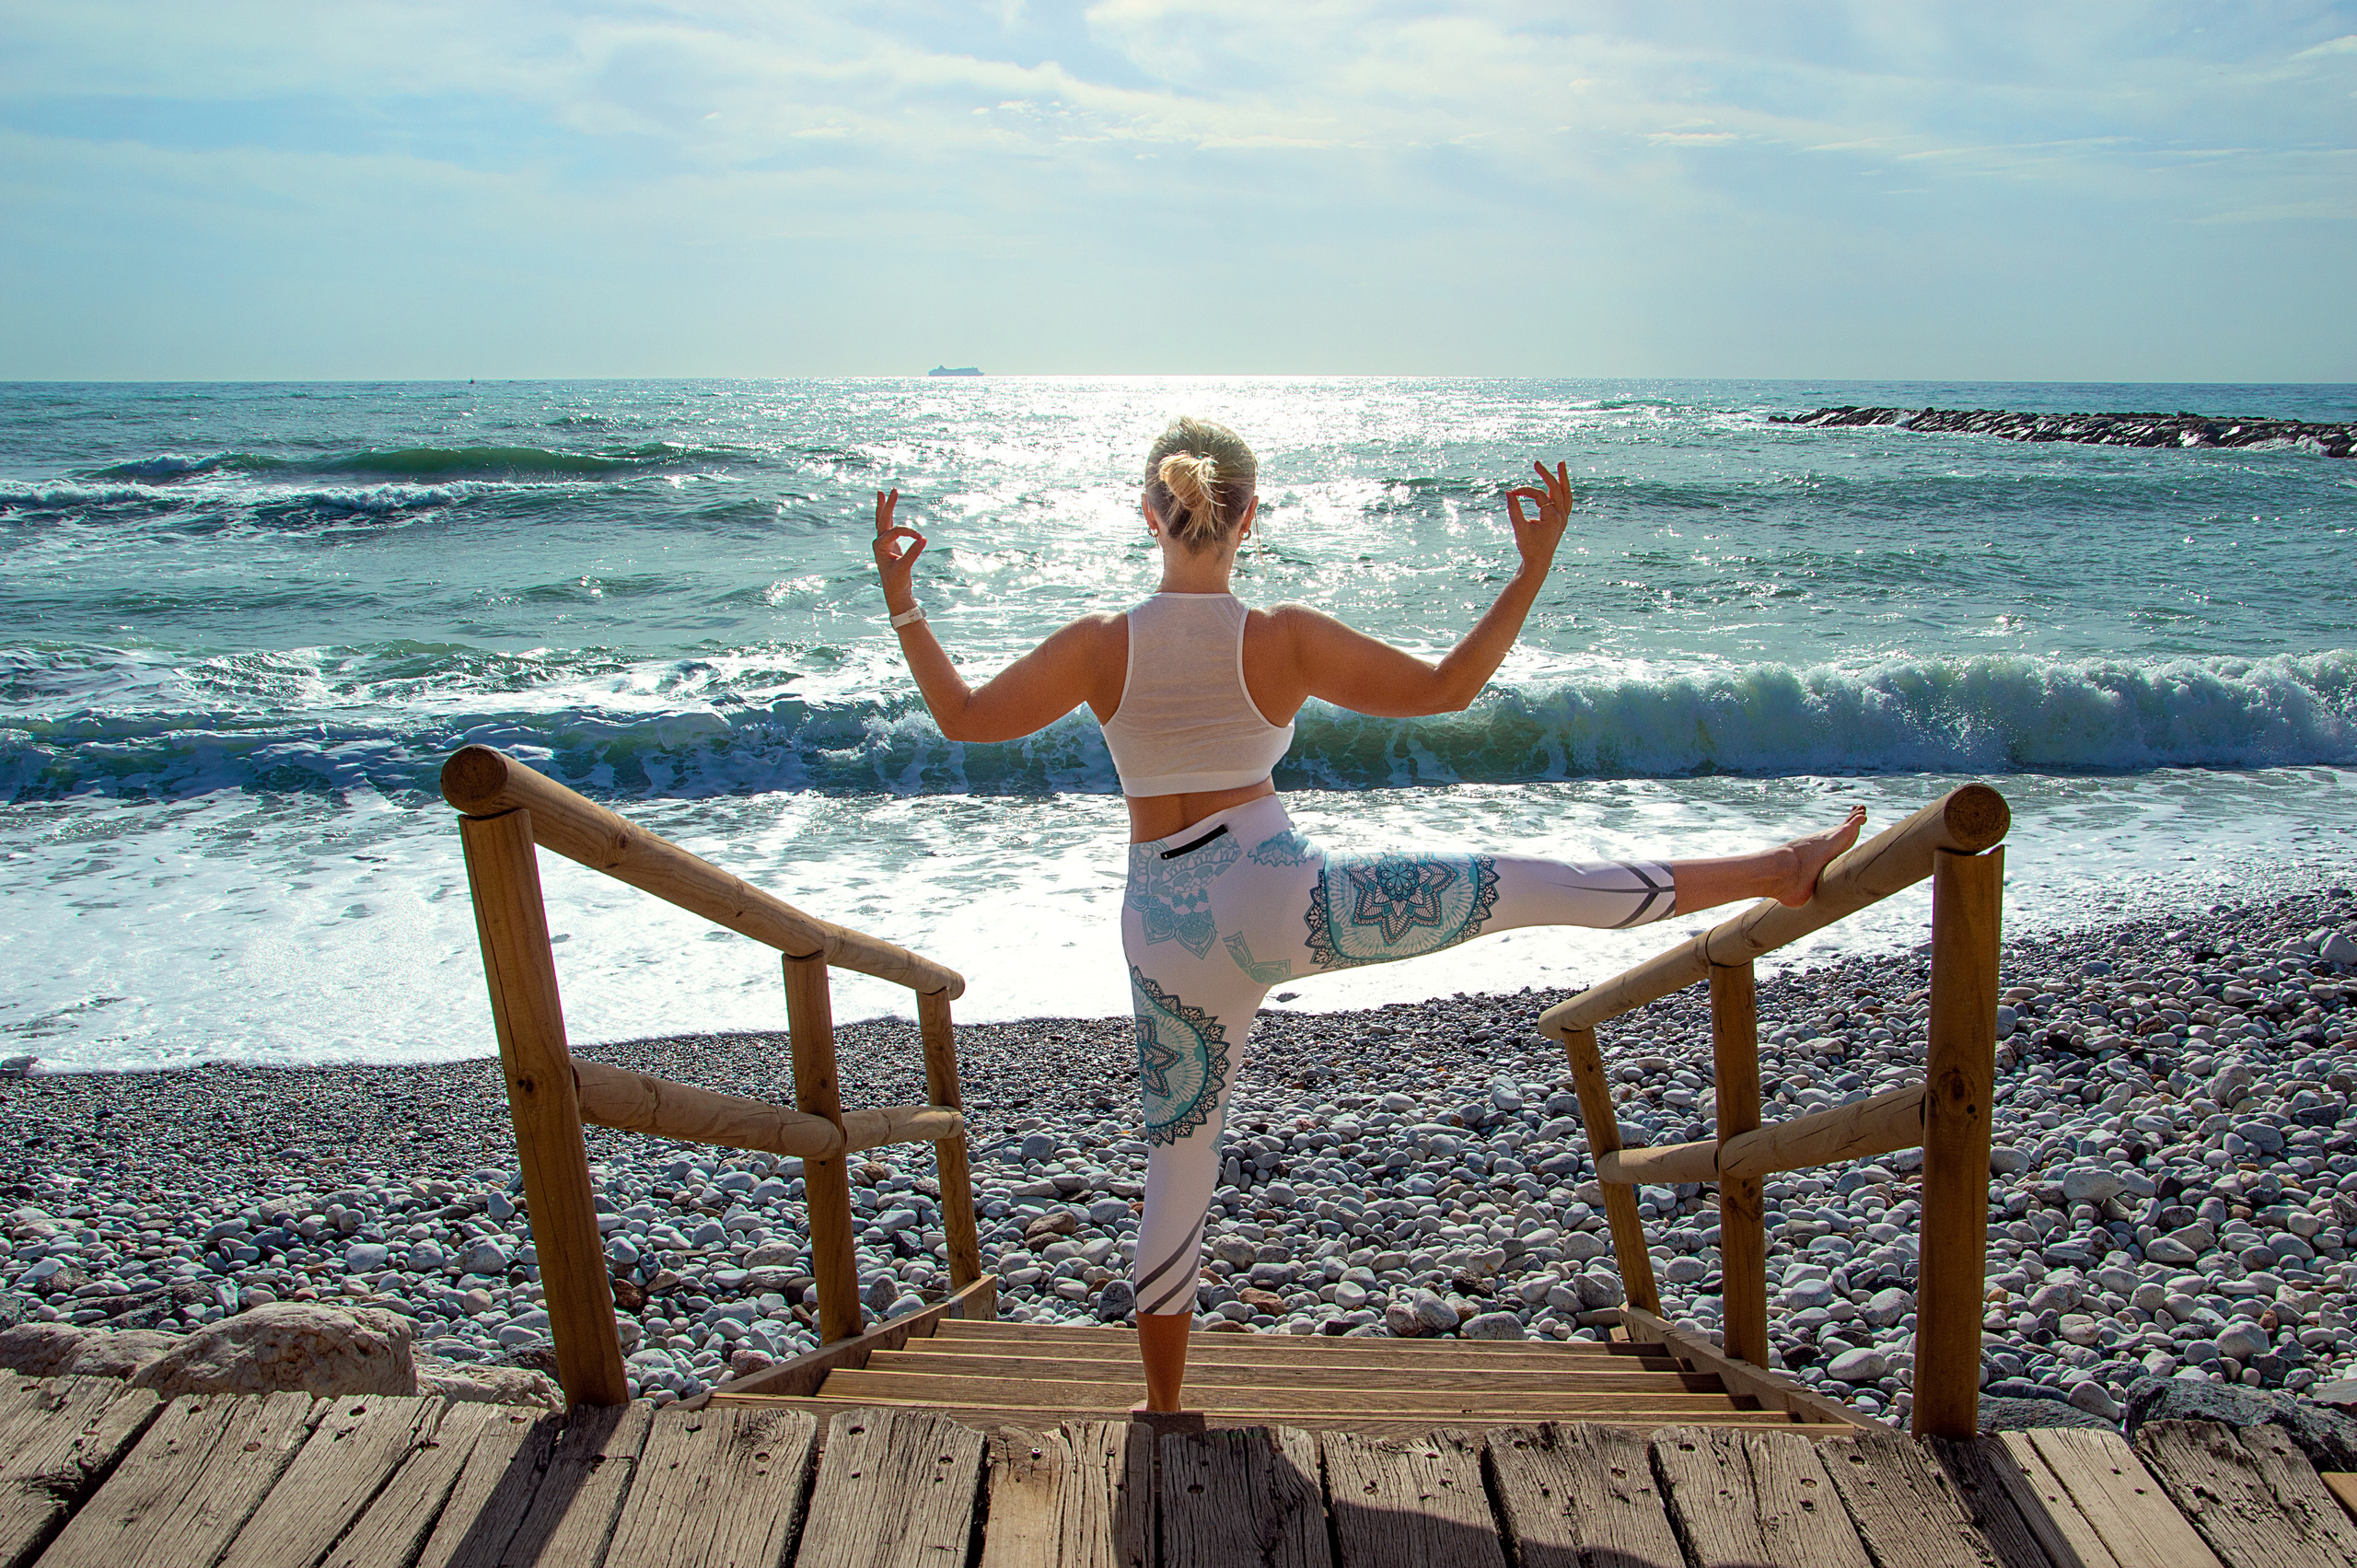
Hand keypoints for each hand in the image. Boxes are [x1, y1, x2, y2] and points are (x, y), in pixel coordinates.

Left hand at [871, 488, 925, 611]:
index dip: (909, 533)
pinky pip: (889, 527)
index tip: (921, 539)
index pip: (895, 531)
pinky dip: (889, 516)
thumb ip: (913, 553)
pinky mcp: (890, 545)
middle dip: (887, 504)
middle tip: (892, 490)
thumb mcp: (904, 568)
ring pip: (883, 521)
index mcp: (880, 546)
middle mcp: (879, 542)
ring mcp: (883, 543)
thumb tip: (923, 539)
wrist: (894, 592)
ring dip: (884, 507)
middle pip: (883, 519)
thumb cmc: (897, 581)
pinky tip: (888, 508)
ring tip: (881, 493)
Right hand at [1503, 461, 1572, 571]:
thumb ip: (1513, 510)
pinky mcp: (1562, 520)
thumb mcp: (1519, 528)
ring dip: (1563, 478)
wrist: (1538, 563)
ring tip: (1561, 464)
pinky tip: (1561, 482)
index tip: (1512, 493)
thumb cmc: (1528, 547)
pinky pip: (1566, 501)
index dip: (1525, 491)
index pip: (1539, 495)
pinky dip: (1563, 490)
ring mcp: (1564, 518)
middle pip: (1557, 488)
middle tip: (1536, 463)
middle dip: (1547, 474)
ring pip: (1566, 493)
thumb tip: (1508, 492)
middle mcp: (1562, 516)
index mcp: (1553, 517)